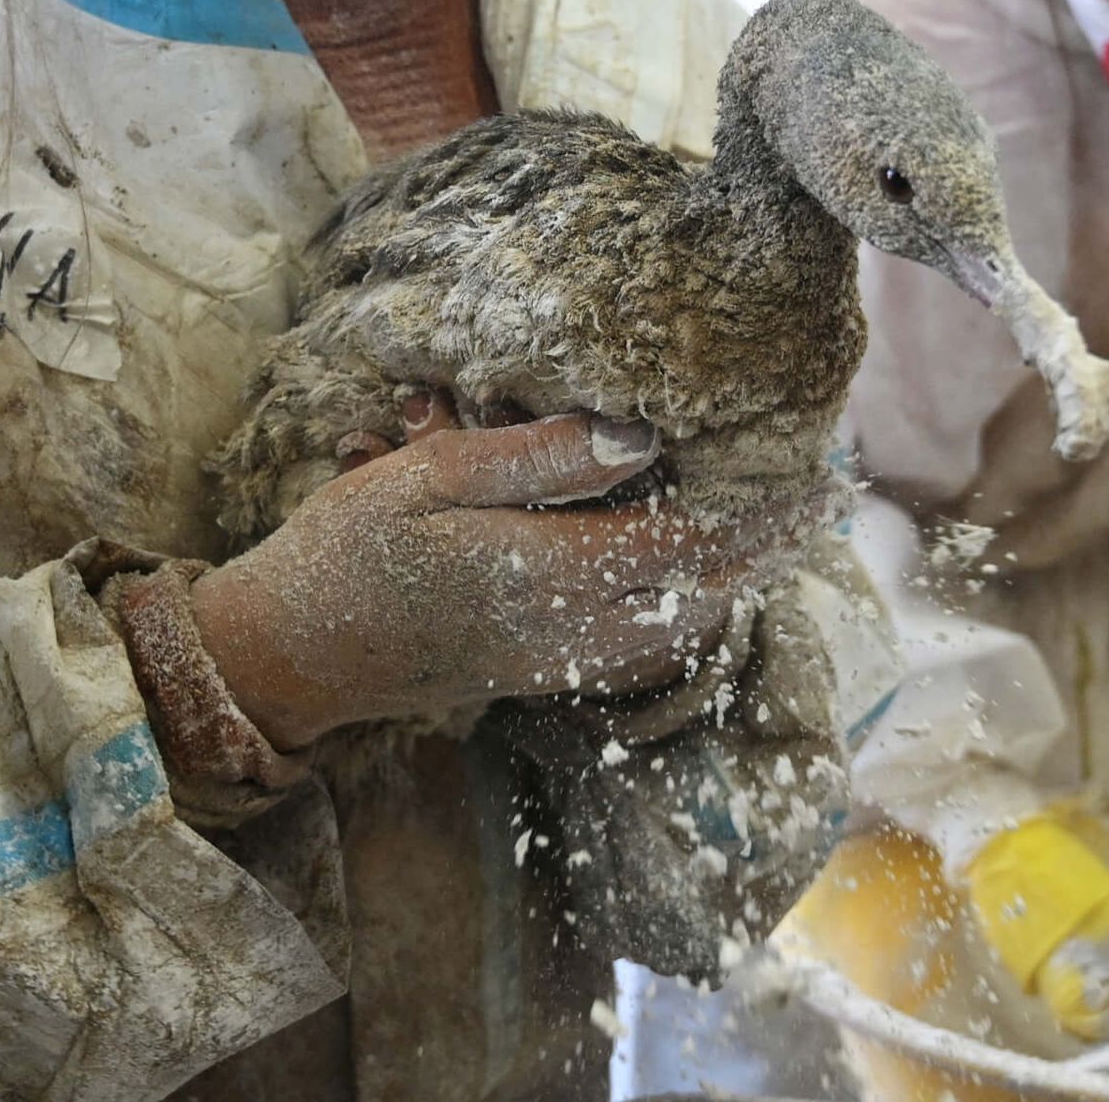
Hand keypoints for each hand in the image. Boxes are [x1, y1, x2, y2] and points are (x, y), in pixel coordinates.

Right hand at [190, 398, 815, 746]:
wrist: (290, 655)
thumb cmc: (349, 550)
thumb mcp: (431, 475)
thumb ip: (540, 456)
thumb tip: (642, 437)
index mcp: (550, 574)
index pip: (689, 541)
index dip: (760, 510)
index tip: (815, 473)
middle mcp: (572, 629)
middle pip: (705, 592)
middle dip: (767, 544)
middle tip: (818, 495)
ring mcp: (560, 661)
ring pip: (681, 625)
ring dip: (735, 575)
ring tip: (776, 525)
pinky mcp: (541, 672)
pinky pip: (643, 644)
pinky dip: (686, 604)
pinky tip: (695, 571)